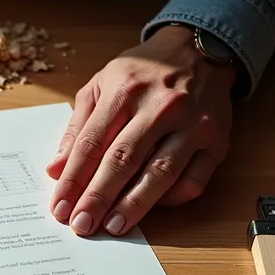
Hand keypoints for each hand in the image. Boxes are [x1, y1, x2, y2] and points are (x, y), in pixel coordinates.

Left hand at [46, 25, 234, 235]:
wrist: (199, 48)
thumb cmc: (143, 72)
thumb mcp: (101, 85)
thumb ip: (78, 127)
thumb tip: (57, 170)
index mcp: (124, 90)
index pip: (91, 143)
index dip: (73, 180)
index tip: (61, 208)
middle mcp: (160, 106)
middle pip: (123, 160)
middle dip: (98, 198)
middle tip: (82, 225)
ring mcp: (192, 124)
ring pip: (160, 173)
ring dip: (134, 205)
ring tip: (113, 226)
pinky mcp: (217, 140)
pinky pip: (194, 179)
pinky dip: (172, 199)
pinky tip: (152, 209)